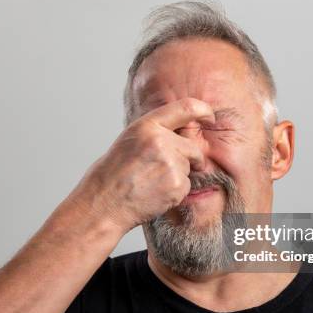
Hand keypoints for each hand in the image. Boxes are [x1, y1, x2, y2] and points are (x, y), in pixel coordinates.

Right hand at [71, 98, 214, 233]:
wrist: (104, 204)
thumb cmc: (112, 175)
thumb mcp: (129, 141)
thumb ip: (154, 133)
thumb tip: (179, 133)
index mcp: (146, 126)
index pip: (186, 108)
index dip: (203, 111)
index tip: (209, 117)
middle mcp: (161, 141)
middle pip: (192, 147)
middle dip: (189, 159)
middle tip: (168, 170)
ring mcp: (170, 163)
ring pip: (189, 168)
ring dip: (177, 177)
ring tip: (151, 183)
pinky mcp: (177, 184)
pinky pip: (186, 186)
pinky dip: (175, 193)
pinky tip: (154, 194)